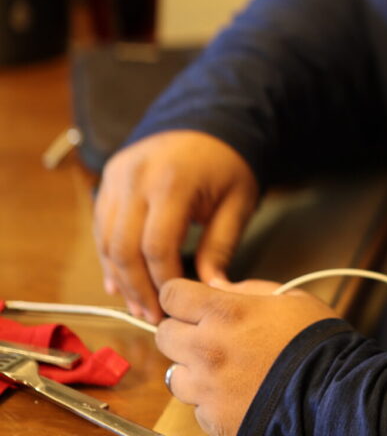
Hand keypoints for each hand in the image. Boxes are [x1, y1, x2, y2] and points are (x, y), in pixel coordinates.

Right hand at [93, 131, 258, 323]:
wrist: (211, 119)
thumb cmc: (229, 163)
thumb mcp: (238, 202)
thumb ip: (221, 246)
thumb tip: (212, 291)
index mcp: (172, 181)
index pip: (156, 246)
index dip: (162, 281)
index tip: (173, 305)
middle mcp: (136, 177)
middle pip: (123, 247)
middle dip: (136, 287)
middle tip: (151, 315)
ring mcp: (118, 174)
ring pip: (105, 239)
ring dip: (119, 276)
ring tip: (138, 304)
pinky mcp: (109, 175)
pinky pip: (101, 224)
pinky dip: (109, 255)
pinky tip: (121, 279)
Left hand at [157, 277, 336, 435]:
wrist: (330, 392)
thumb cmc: (314, 340)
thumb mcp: (289, 297)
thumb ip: (247, 291)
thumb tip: (217, 288)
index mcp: (225, 312)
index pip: (171, 295)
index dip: (179, 295)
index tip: (188, 300)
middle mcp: (206, 348)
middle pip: (164, 334)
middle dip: (181, 330)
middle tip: (205, 333)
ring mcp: (206, 387)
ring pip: (173, 374)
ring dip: (191, 368)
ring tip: (220, 367)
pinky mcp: (212, 418)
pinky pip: (195, 405)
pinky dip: (208, 398)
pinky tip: (234, 392)